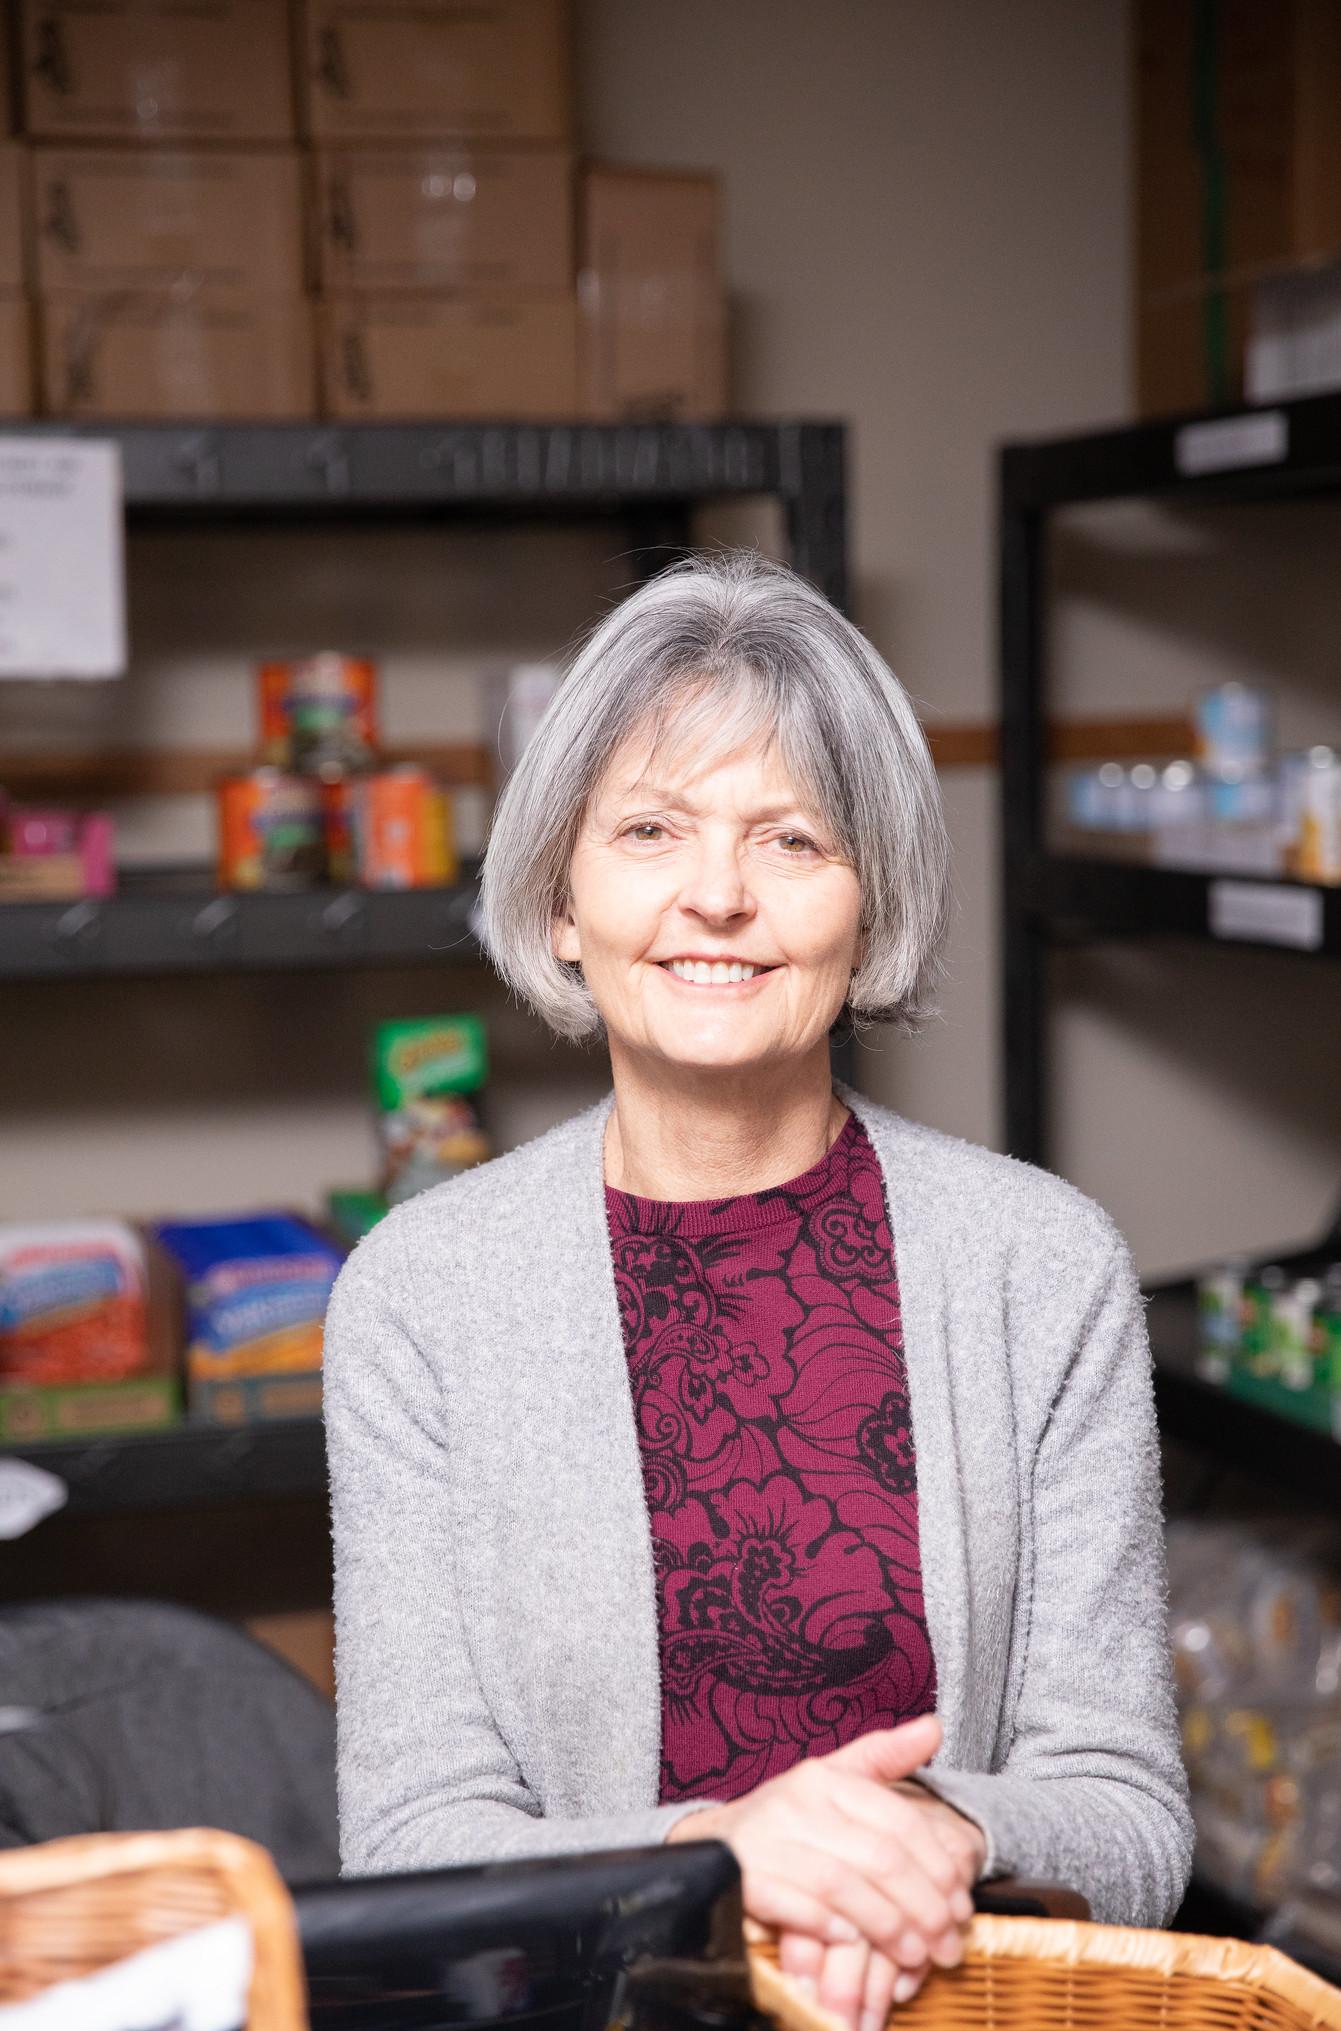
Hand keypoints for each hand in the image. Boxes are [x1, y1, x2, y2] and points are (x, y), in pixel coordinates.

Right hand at [667, 1713, 984, 2016]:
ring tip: (915, 1956)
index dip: (938, 1866)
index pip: (899, 1821)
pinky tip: (852, 1941)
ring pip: (843, 1884)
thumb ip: (883, 1757)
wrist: (710, 1843)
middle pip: (879, 1858)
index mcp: (824, 1777)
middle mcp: (796, 1802)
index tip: (962, 1905)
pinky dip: (827, 1925)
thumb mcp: (832, 1779)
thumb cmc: (786, 1819)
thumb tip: (934, 1726)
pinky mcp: (741, 1876)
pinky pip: (792, 1903)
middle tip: (947, 1943)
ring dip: (886, 1927)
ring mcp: (766, 1838)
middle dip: (923, 1907)